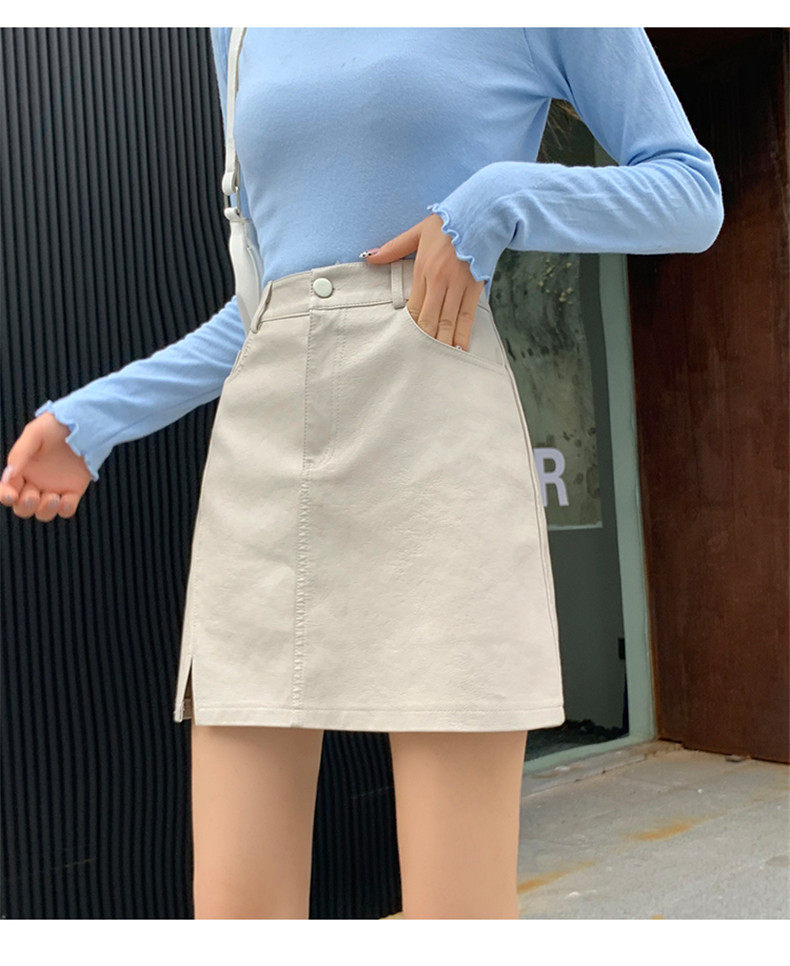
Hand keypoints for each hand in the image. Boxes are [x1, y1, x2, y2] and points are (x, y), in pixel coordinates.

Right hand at [0, 412, 92, 520]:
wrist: (84, 424)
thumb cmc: (55, 426)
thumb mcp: (34, 434)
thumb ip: (19, 454)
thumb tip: (7, 476)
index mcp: (21, 470)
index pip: (7, 489)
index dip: (4, 495)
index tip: (10, 495)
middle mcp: (35, 482)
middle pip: (22, 507)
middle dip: (24, 506)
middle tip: (32, 496)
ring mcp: (54, 489)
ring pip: (43, 512)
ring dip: (45, 510)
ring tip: (53, 497)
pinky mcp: (73, 491)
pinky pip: (66, 510)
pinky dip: (65, 509)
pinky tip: (67, 499)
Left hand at [362, 213, 483, 350]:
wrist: (481, 212)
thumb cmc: (448, 222)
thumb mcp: (418, 232)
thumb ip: (394, 248)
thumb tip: (369, 257)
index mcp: (423, 269)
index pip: (414, 306)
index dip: (411, 326)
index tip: (406, 342)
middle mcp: (440, 281)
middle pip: (430, 319)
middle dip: (425, 340)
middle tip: (419, 360)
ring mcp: (459, 286)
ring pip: (449, 321)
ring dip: (444, 342)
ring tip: (439, 360)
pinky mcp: (475, 287)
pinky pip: (468, 315)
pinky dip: (464, 333)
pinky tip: (461, 348)